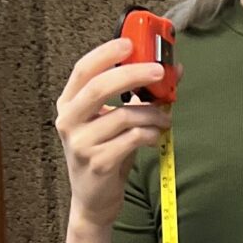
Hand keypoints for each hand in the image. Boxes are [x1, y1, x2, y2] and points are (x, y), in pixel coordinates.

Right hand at [54, 36, 172, 230]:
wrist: (94, 200)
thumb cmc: (106, 153)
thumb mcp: (115, 121)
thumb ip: (138, 95)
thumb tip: (173, 70)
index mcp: (69, 104)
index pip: (83, 70)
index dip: (106, 53)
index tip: (130, 42)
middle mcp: (69, 121)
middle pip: (100, 86)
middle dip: (134, 74)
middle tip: (160, 71)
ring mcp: (81, 143)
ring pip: (124, 115)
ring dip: (152, 113)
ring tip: (164, 119)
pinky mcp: (97, 162)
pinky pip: (132, 138)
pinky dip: (150, 134)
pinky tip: (155, 136)